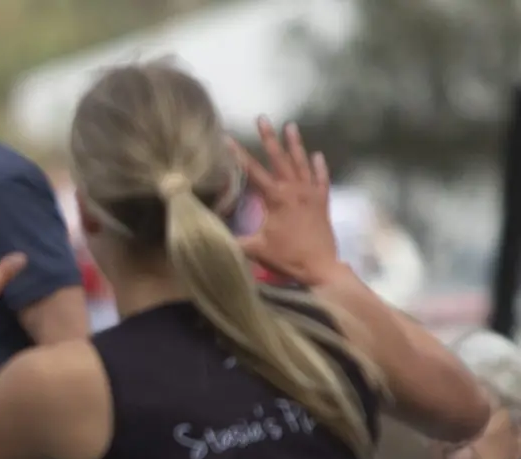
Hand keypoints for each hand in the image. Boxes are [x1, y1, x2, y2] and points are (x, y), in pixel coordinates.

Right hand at [229, 118, 346, 288]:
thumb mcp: (255, 250)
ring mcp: (312, 193)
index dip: (238, 155)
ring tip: (291, 126)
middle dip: (269, 137)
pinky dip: (319, 167)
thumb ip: (232, 241)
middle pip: (280, 158)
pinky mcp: (323, 202)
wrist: (322, 267)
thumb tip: (207, 235)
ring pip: (302, 163)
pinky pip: (322, 179)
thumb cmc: (287, 257)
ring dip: (296, 144)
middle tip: (262, 118)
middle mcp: (295, 189)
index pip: (253, 171)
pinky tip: (317, 156)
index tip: (227, 138)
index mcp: (276, 197)